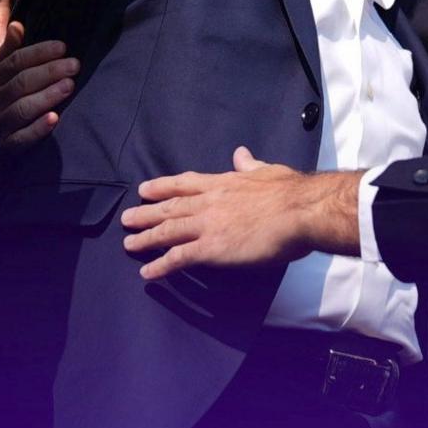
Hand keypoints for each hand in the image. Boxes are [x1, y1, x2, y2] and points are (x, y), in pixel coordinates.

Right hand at [0, 21, 79, 148]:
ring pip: (22, 108)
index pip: (14, 62)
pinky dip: (37, 129)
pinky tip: (54, 119)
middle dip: (49, 72)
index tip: (63, 47)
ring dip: (46, 96)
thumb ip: (9, 52)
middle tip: (74, 65)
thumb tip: (18, 25)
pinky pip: (20, 138)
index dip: (39, 53)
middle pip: (21, 83)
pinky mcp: (3, 147)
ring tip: (69, 85)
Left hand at [121, 148, 361, 279]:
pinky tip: (147, 274)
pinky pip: (179, 258)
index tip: (145, 189)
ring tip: (129, 244)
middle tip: (127, 219)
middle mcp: (209, 202)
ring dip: (146, 238)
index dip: (162, 187)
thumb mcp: (268, 170)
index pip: (185, 183)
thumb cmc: (291, 191)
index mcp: (223, 183)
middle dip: (146, 213)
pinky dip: (161, 266)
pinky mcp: (212, 249)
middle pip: (170, 207)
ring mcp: (207, 225)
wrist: (300, 211)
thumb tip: (242, 154)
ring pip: (168, 231)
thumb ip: (250, 165)